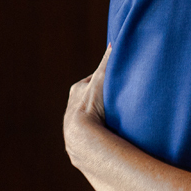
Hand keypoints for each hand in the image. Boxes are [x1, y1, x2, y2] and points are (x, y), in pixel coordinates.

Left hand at [64, 46, 111, 168]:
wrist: (83, 139)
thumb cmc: (92, 106)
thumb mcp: (102, 80)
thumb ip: (107, 62)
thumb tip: (113, 42)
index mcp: (76, 92)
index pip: (93, 83)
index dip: (106, 82)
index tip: (118, 82)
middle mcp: (71, 109)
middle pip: (90, 102)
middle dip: (102, 102)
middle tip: (118, 103)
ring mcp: (73, 129)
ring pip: (90, 122)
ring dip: (101, 122)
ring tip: (116, 125)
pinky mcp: (78, 147)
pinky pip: (91, 140)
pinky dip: (99, 139)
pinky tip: (110, 140)